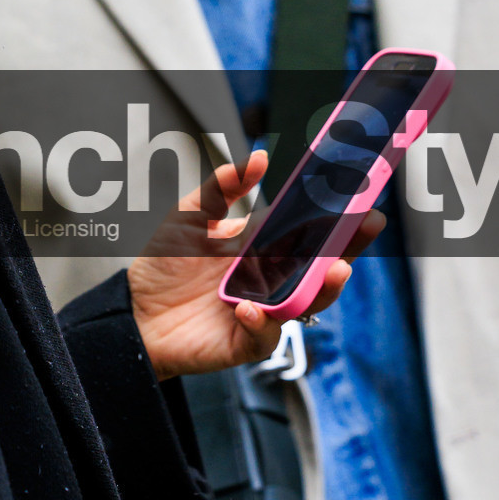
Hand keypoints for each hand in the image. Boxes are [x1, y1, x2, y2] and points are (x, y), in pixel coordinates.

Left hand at [127, 151, 383, 381]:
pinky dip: (260, 321)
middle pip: (320, 266)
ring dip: (322, 288)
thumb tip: (258, 158)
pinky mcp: (244, 340)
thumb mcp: (191, 215)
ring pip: (305, 303)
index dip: (339, 219)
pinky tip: (247, 307)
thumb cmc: (163, 265)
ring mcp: (262, 310)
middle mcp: (269, 279)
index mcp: (264, 248)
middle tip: (366, 226)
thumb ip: (223, 187)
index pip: (310, 231)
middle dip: (348, 247)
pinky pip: (263, 335)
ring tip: (333, 270)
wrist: (132, 310)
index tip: (362, 201)